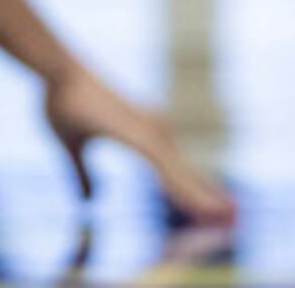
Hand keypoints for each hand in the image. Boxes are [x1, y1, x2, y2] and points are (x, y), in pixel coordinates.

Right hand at [40, 63, 234, 232]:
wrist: (57, 74)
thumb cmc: (63, 104)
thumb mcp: (73, 150)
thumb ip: (83, 174)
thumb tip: (89, 201)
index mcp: (140, 139)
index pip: (175, 172)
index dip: (195, 192)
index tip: (215, 212)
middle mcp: (152, 135)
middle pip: (187, 175)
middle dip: (211, 199)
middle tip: (237, 220)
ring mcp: (150, 134)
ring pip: (183, 177)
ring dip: (205, 199)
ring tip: (229, 218)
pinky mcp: (142, 136)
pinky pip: (169, 172)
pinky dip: (185, 190)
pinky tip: (199, 208)